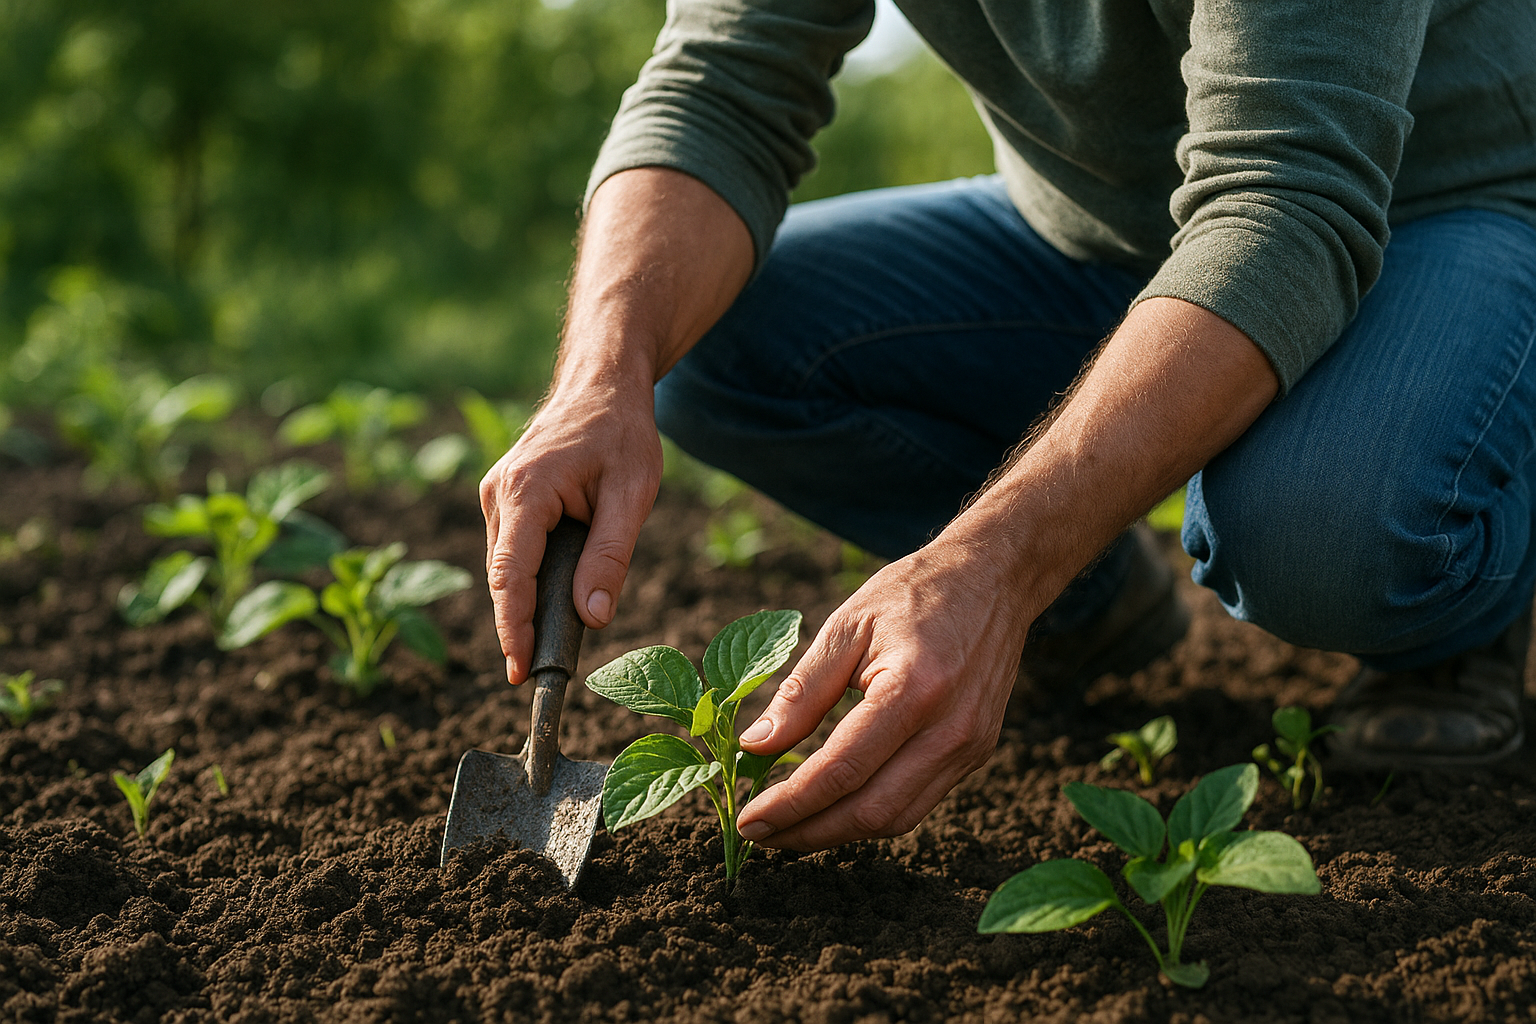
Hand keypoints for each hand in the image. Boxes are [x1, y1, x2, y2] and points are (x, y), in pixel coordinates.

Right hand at [480, 381, 660, 683]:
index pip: (511, 575)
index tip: (520, 670)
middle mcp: (499, 493)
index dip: (514, 627)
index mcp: (526, 491)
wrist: (602, 384)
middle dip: (519, 626)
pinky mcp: (504, 499)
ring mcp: (496, 495)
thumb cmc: (621, 432)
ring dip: (527, 602)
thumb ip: (611, 555)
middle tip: (540, 674)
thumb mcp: (633, 494)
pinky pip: (513, 551)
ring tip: (548, 644)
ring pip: (507, 567)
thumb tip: (594, 618)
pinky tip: (553, 600)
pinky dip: (530, 578)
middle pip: (504, 578)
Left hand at [735, 531, 1035, 849]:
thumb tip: (755, 746)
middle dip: (810, 833)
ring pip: (898, 818)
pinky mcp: (976, 752)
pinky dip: (872, 813)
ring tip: (791, 828)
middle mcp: (950, 728)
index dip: (791, 804)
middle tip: (759, 835)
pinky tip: (835, 805)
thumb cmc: (914, 592)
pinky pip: (919, 801)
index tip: (748, 820)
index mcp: (914, 689)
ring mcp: (970, 745)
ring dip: (839, 833)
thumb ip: (802, 692)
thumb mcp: (847, 626)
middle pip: (871, 810)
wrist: (994, 578)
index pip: (842, 770)